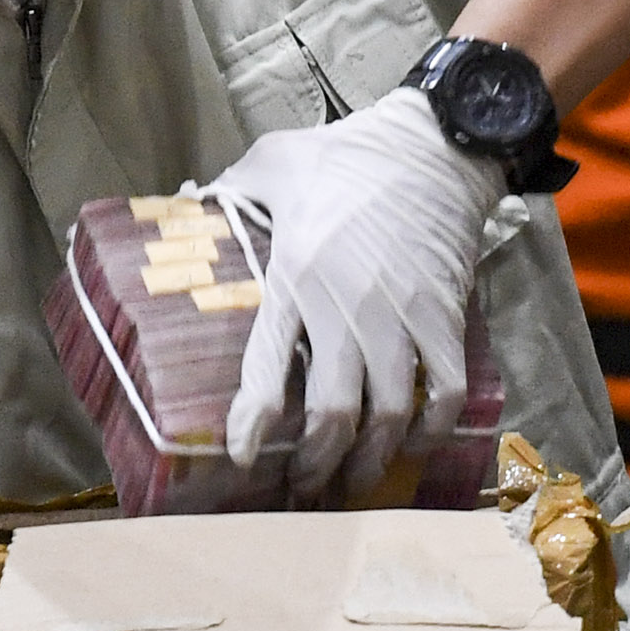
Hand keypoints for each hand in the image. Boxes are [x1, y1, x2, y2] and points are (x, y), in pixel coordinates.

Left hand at [204, 88, 499, 500]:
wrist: (433, 144)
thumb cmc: (344, 155)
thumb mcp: (271, 161)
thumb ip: (227, 189)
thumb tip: (184, 203)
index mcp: (295, 273)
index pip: (268, 362)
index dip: (255, 418)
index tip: (243, 454)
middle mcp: (347, 305)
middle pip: (334, 410)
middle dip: (318, 461)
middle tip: (305, 486)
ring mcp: (402, 314)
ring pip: (391, 413)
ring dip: (372, 458)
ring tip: (355, 482)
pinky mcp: (446, 315)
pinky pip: (445, 390)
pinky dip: (433, 427)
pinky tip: (416, 442)